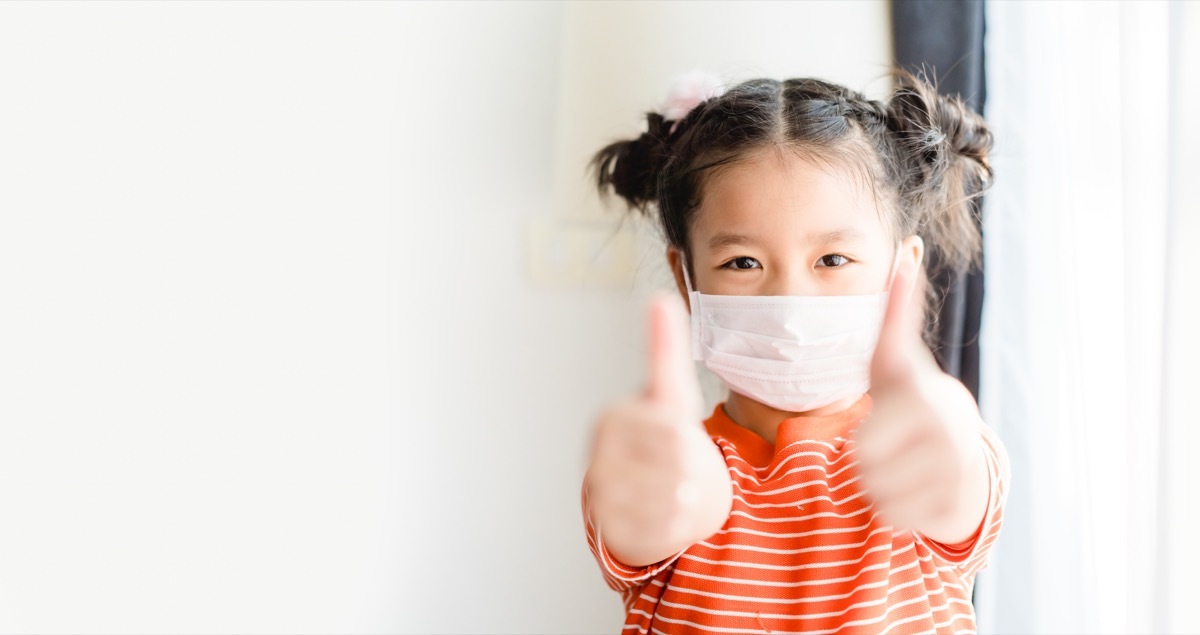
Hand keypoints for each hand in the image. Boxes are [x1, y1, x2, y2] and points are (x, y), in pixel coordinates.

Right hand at [586, 293, 732, 566]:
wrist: (652, 494)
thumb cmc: (666, 438)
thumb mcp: (671, 391)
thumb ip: (665, 346)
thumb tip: (659, 298)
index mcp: (612, 419)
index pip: (672, 432)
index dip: (688, 440)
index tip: (678, 438)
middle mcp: (598, 457)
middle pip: (674, 468)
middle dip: (690, 471)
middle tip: (679, 468)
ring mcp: (602, 496)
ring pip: (670, 500)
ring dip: (685, 498)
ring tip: (675, 489)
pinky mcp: (611, 531)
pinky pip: (662, 530)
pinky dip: (676, 523)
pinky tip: (668, 512)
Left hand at [854, 254, 988, 541]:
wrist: (961, 449)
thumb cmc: (910, 400)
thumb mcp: (895, 359)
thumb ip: (895, 311)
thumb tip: (907, 248)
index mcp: (924, 397)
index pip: (864, 447)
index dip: (863, 438)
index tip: (887, 425)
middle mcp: (947, 435)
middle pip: (865, 471)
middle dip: (865, 464)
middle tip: (889, 447)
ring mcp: (957, 474)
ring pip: (879, 498)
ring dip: (878, 487)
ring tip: (902, 465)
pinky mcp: (958, 508)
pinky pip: (896, 520)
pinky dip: (896, 512)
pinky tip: (915, 489)